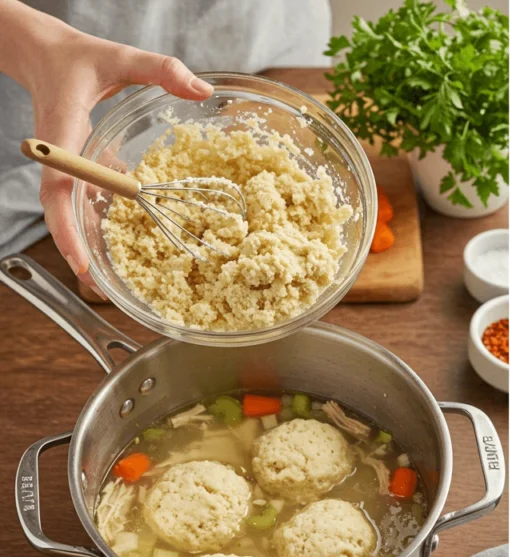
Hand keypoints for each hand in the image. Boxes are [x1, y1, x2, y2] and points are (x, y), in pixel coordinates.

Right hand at [1, 5, 211, 284]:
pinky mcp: (80, 165)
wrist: (45, 53)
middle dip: (76, 250)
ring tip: (110, 282)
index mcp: (64, 134)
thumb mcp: (121, 57)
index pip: (59, 189)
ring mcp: (69, 164)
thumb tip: (202, 88)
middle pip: (62, 213)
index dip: (66, 227)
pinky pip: (87, 200)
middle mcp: (63, 157)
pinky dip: (102, 223)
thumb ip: (161, 69)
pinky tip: (129, 244)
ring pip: (73, 212)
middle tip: (98, 288)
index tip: (79, 259)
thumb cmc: (79, 56)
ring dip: (89, 244)